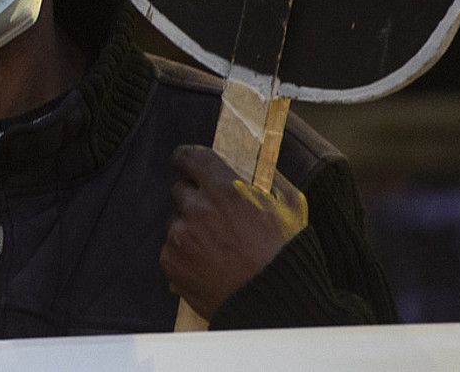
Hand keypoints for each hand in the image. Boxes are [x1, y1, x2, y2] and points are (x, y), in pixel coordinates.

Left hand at [161, 145, 308, 318]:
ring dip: (190, 229)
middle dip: (194, 198)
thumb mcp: (288, 205)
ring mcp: (180, 235)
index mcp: (224, 188)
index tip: (188, 165)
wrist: (272, 301)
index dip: (187, 159)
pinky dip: (184, 255)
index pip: (189, 157)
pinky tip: (208, 265)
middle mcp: (197, 208)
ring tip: (217, 248)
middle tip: (213, 216)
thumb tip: (256, 163)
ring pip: (177, 222)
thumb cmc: (284, 253)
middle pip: (180, 189)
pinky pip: (171, 249)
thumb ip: (268, 178)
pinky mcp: (171, 261)